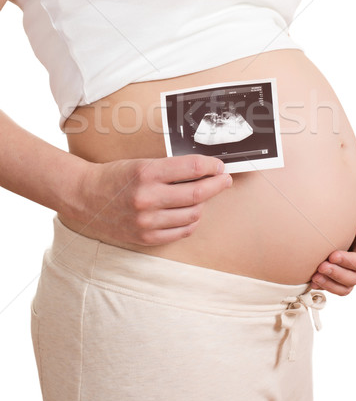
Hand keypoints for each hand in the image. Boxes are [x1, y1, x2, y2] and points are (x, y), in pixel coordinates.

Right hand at [74, 154, 231, 246]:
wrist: (86, 196)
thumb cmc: (116, 176)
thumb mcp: (142, 163)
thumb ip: (172, 169)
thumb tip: (205, 171)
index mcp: (146, 172)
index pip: (192, 169)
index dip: (212, 167)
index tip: (219, 166)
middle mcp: (147, 198)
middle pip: (197, 194)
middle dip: (217, 185)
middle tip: (224, 180)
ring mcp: (147, 221)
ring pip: (193, 214)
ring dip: (203, 204)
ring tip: (202, 196)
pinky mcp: (146, 237)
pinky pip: (181, 232)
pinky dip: (191, 222)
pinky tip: (190, 212)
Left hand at [310, 207, 355, 294]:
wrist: (342, 223)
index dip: (349, 261)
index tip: (332, 255)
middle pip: (355, 277)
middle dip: (337, 273)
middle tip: (321, 266)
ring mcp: (351, 272)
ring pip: (345, 287)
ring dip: (330, 283)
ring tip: (315, 276)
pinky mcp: (340, 277)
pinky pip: (335, 288)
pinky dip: (325, 286)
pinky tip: (313, 281)